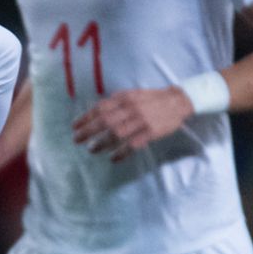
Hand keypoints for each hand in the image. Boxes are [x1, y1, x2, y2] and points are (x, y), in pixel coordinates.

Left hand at [71, 87, 192, 161]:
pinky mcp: (151, 132)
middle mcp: (131, 108)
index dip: (86, 117)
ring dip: (102, 143)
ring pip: (116, 133)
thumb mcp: (131, 94)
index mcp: (124, 98)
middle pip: (105, 121)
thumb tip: (96, 111)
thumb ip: (115, 102)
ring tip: (91, 150)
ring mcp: (141, 121)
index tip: (74, 126)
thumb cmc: (151, 99)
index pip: (100, 108)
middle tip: (76, 139)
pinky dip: (121, 152)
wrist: (178, 101)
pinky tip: (113, 158)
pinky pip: (133, 144)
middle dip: (88, 131)